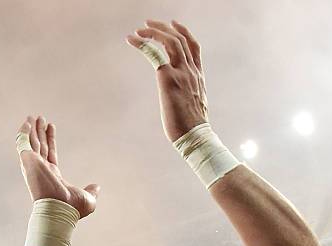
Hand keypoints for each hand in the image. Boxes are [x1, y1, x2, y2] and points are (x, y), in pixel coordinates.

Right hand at [17, 116, 99, 218]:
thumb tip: (97, 187)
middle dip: (40, 133)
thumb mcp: (88, 198)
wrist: (60, 209)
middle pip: (41, 146)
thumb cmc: (72, 208)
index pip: (50, 154)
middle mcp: (42, 170)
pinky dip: (24, 134)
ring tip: (35, 117)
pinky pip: (23, 144)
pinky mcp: (29, 161)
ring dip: (33, 130)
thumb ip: (91, 191)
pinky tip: (27, 123)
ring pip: (32, 143)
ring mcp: (34, 165)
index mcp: (53, 176)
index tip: (51, 127)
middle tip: (40, 119)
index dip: (51, 140)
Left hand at [127, 20, 207, 140]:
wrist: (195, 136)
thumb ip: (189, 99)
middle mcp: (192, 71)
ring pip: (170, 41)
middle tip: (148, 23)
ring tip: (139, 30)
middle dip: (164, 28)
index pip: (194, 48)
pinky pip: (154, 54)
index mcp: (199, 78)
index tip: (174, 25)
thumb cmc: (193, 129)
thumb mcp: (194, 108)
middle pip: (180, 39)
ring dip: (153, 31)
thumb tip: (183, 104)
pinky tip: (132, 39)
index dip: (184, 33)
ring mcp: (181, 73)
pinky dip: (142, 44)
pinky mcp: (169, 79)